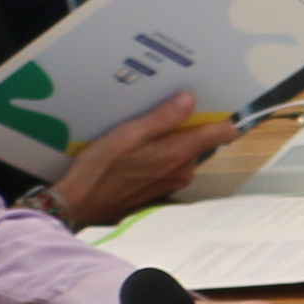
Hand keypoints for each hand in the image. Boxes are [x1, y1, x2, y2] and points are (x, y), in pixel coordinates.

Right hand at [36, 95, 225, 226]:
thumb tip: (189, 100)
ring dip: (170, 139)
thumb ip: (162, 118)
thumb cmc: (101, 169)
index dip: (219, 115)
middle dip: (187, 124)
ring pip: (184, 151)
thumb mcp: (128, 134)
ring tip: (144, 129)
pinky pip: (171, 164)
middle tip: (162, 111)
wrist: (80, 204)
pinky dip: (160, 153)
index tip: (209, 101)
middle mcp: (184, 170)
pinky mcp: (162, 188)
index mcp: (180, 153)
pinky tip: (137, 149)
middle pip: (201, 139)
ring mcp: (174, 181)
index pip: (223, 132)